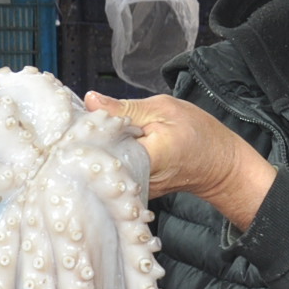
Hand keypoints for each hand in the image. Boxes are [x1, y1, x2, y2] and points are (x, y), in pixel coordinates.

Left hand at [82, 92, 277, 228]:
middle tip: (72, 121)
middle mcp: (134, 180)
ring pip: (101, 165)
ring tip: (88, 130)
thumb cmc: (200, 136)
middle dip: (83, 139)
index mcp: (144, 158)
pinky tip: (104, 143)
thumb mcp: (164, 109)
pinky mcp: (132, 189)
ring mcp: (132, 188)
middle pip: (96, 159)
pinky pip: (110, 170)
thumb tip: (91, 100)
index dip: (81, 130)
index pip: (100, 146)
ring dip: (94, 147)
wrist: (220, 166)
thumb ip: (125, 108)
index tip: (68, 116)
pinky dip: (106, 155)